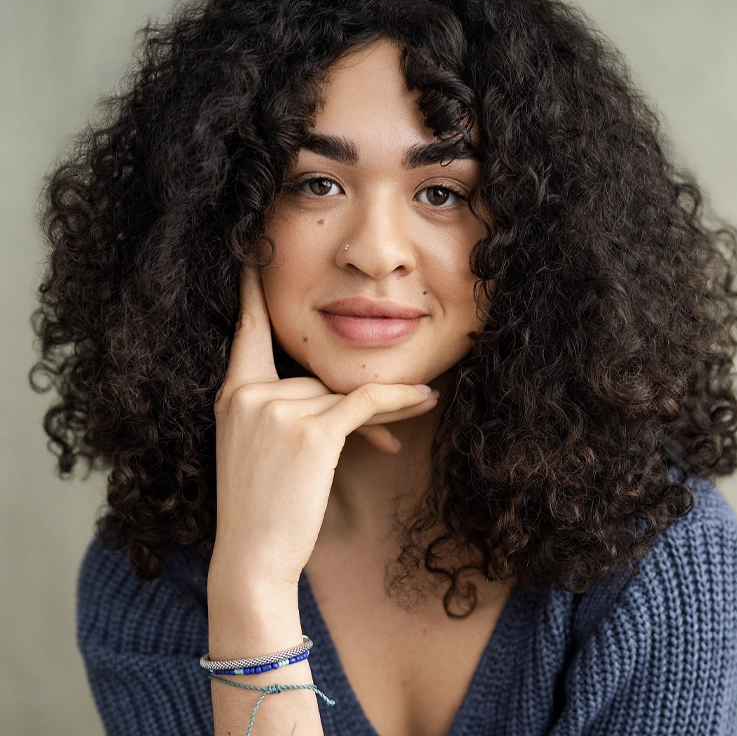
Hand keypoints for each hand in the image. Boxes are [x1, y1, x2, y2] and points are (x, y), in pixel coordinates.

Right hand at [210, 265, 439, 589]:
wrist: (252, 561)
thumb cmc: (260, 508)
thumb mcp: (259, 448)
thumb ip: (290, 408)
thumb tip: (345, 396)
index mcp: (233, 392)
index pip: (248, 330)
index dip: (253, 293)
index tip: (254, 255)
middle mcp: (250, 393)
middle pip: (321, 373)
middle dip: (363, 392)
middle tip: (411, 397)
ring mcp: (278, 409)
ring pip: (346, 392)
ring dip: (385, 408)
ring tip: (418, 410)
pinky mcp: (311, 432)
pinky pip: (365, 404)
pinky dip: (398, 401)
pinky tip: (424, 398)